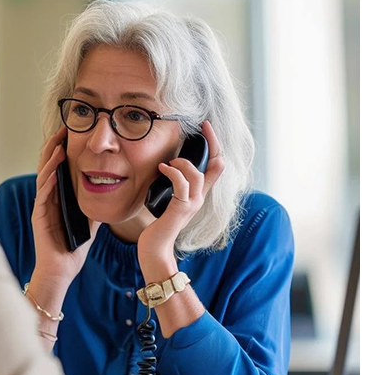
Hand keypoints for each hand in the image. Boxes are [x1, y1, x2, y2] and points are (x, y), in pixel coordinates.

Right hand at [30, 126, 99, 294]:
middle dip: (54, 146)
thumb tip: (107, 193)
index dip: (62, 150)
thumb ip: (93, 207)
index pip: (59, 169)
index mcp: (58, 199)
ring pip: (44, 176)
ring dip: (50, 158)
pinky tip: (55, 168)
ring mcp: (42, 206)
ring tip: (58, 142)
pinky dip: (49, 178)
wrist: (61, 270)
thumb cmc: (73, 249)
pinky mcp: (39, 216)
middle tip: (63, 128)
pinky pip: (43, 193)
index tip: (70, 134)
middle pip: (48, 166)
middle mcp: (47, 199)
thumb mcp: (89, 223)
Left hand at [137, 121, 224, 273]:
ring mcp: (193, 204)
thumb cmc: (158, 225)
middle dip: (213, 142)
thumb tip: (164, 165)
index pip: (217, 166)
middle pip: (218, 165)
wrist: (155, 249)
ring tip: (168, 163)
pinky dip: (173, 172)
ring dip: (182, 162)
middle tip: (203, 126)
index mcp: (199, 194)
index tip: (206, 127)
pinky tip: (163, 168)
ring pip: (198, 174)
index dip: (216, 145)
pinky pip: (182, 184)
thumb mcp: (167, 200)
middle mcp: (200, 198)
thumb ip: (171, 186)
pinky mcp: (181, 209)